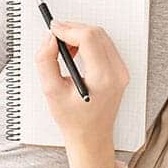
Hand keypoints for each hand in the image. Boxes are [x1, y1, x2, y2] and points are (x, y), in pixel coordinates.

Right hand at [35, 20, 128, 167]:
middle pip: (96, 33)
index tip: (52, 30)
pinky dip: (89, 43)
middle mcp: (117, 73)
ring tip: (64, 48)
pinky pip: (105, 45)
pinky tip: (76, 54)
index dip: (68, 29)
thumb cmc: (72, 120)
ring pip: (101, 36)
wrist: (91, 138)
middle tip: (55, 37)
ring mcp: (122, 71)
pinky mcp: (120, 71)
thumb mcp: (51, 91)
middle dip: (73, 29)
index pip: (89, 38)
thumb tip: (49, 38)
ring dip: (80, 35)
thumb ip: (46, 61)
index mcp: (103, 78)